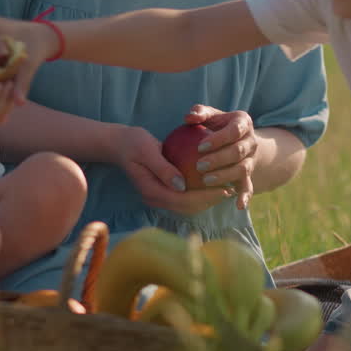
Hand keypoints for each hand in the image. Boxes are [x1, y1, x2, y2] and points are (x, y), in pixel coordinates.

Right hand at [113, 126, 232, 215]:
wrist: (120, 145)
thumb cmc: (134, 143)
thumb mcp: (147, 150)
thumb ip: (163, 168)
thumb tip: (182, 185)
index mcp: (151, 192)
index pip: (183, 200)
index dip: (205, 197)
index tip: (224, 189)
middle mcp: (155, 199)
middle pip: (187, 208)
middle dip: (210, 202)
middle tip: (231, 190)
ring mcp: (159, 197)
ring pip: (187, 206)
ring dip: (207, 200)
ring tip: (227, 189)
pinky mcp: (163, 192)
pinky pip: (185, 198)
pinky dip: (200, 194)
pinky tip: (214, 183)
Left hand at [183, 105, 259, 209]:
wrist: (237, 140)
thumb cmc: (216, 125)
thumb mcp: (211, 115)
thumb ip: (200, 113)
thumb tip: (189, 117)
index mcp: (244, 123)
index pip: (234, 131)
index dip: (219, 139)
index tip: (200, 146)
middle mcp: (251, 142)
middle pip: (238, 152)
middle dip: (219, 160)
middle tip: (199, 166)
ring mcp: (251, 160)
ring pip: (242, 170)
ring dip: (225, 176)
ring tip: (205, 181)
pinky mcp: (249, 175)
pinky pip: (249, 186)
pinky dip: (245, 196)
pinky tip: (238, 206)